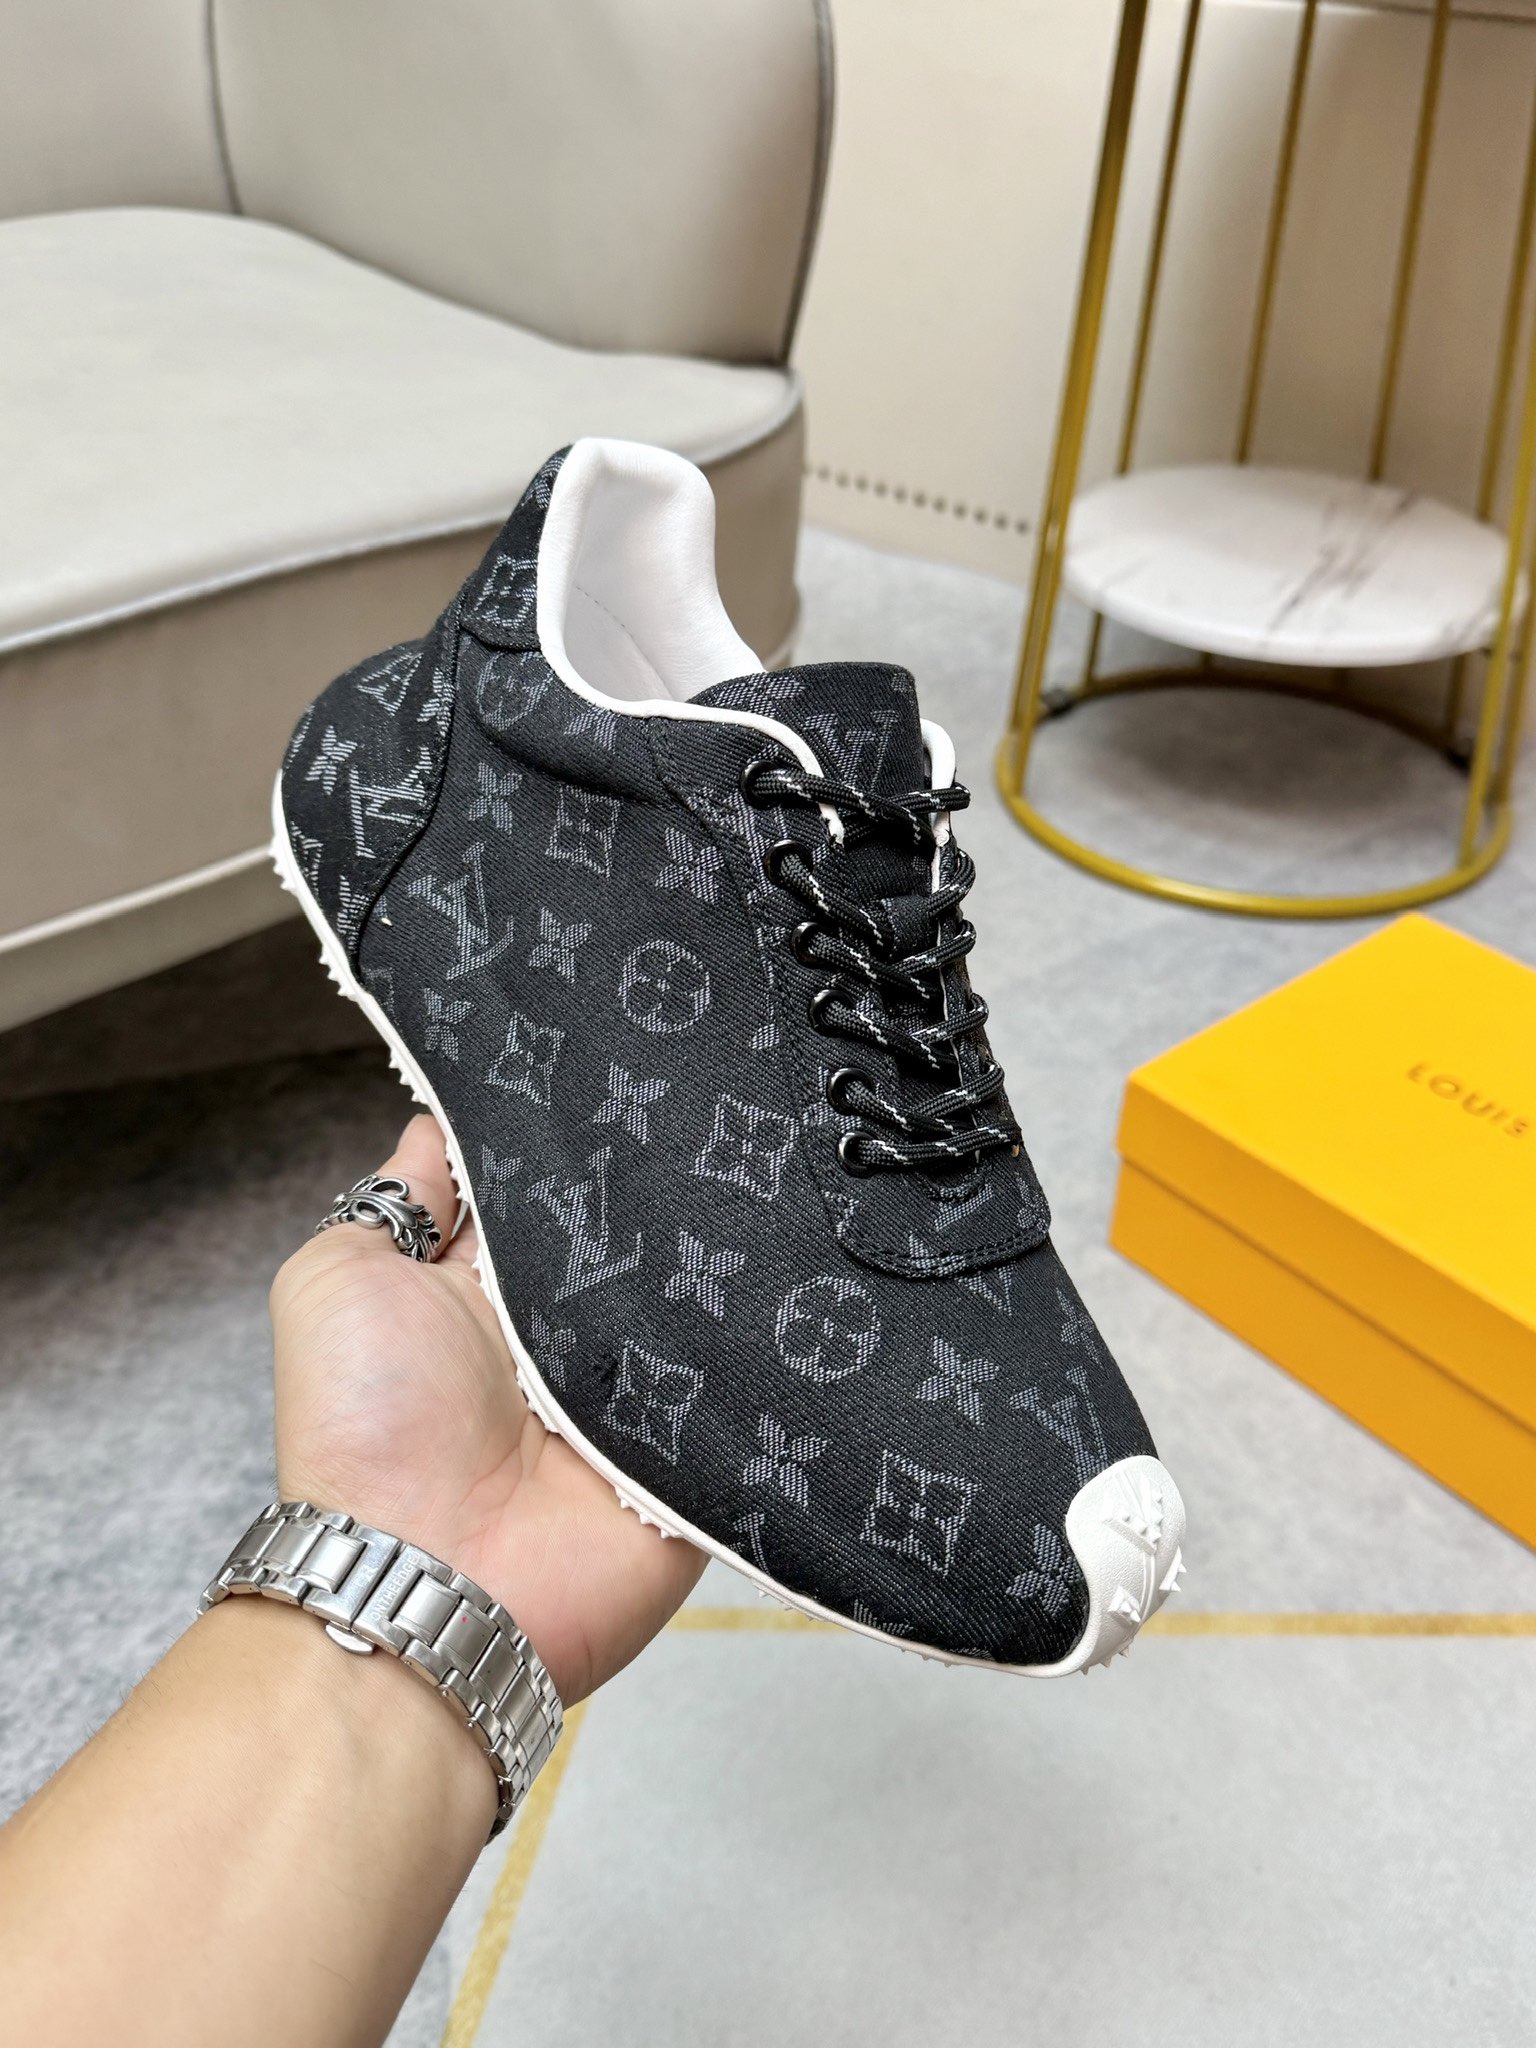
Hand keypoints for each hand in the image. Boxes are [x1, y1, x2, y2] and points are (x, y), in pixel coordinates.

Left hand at [270, 1114, 705, 1703]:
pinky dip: (762, 1340)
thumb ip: (398, 1199)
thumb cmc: (365, 1433)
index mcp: (488, 1286)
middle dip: (660, 1178)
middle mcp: (569, 1330)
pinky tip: (793, 1276)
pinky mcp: (699, 1446)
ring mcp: (640, 1389)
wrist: (429, 1584)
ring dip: (715, 1251)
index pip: (550, 1184)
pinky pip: (748, 1378)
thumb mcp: (341, 1280)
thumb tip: (440, 1118)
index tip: (620, 1057)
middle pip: (635, 1229)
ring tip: (763, 1172)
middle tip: (708, 1099)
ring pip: (700, 1292)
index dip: (576, 1129)